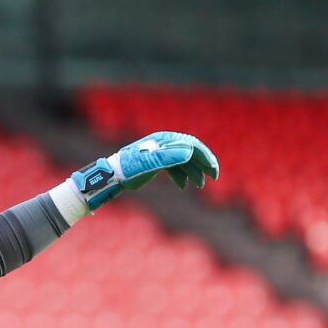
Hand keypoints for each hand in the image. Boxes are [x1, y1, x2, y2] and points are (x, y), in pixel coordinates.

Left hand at [71, 131, 218, 210]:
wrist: (114, 174)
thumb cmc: (130, 168)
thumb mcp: (150, 162)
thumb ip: (169, 156)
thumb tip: (190, 151)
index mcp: (166, 140)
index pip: (192, 145)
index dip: (205, 157)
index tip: (213, 170)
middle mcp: (166, 145)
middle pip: (190, 152)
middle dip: (203, 164)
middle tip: (213, 177)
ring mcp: (161, 154)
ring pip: (183, 162)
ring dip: (193, 172)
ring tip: (200, 185)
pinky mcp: (156, 163)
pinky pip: (174, 168)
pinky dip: (181, 177)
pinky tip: (183, 186)